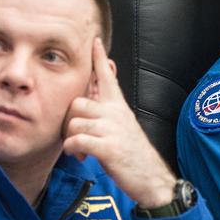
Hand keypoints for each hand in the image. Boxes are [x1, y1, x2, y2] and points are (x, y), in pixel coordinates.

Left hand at [63, 38, 177, 207]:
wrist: (151, 179)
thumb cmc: (133, 154)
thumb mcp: (124, 126)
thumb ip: (109, 110)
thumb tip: (101, 93)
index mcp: (119, 107)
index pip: (107, 77)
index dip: (99, 59)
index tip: (95, 41)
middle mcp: (116, 114)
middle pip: (77, 103)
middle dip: (69, 121)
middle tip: (74, 136)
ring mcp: (112, 130)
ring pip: (74, 123)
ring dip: (71, 139)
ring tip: (80, 150)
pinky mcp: (108, 148)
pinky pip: (76, 141)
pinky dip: (72, 150)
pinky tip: (80, 156)